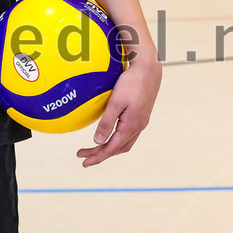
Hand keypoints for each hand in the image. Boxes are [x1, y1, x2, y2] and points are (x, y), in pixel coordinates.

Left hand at [77, 52, 160, 166]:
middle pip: (117, 148)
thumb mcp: (115, 102)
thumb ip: (107, 122)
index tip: (84, 162)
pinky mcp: (141, 116)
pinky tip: (111, 135)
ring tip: (95, 149)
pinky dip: (117, 140)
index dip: (98, 156)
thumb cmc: (131, 83)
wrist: (148, 70)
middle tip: (84, 156)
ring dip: (109, 148)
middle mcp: (138, 127)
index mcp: (131, 126)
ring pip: (124, 143)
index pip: (111, 148)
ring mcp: (141, 122)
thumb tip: (97, 141)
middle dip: (100, 154)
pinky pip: (128, 135)